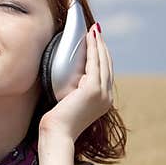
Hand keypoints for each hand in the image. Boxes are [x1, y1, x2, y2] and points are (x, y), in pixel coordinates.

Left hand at [38, 22, 113, 140]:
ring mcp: (103, 94)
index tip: (96, 42)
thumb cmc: (58, 122)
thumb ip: (74, 92)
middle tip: (96, 30)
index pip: (105, 73)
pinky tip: (89, 37)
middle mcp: (107, 97)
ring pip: (103, 61)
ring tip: (93, 30)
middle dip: (102, 46)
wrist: (58, 134)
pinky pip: (95, 63)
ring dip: (98, 43)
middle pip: (107, 65)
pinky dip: (93, 48)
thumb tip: (69, 80)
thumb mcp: (70, 104)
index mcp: (103, 101)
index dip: (102, 56)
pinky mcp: (94, 90)